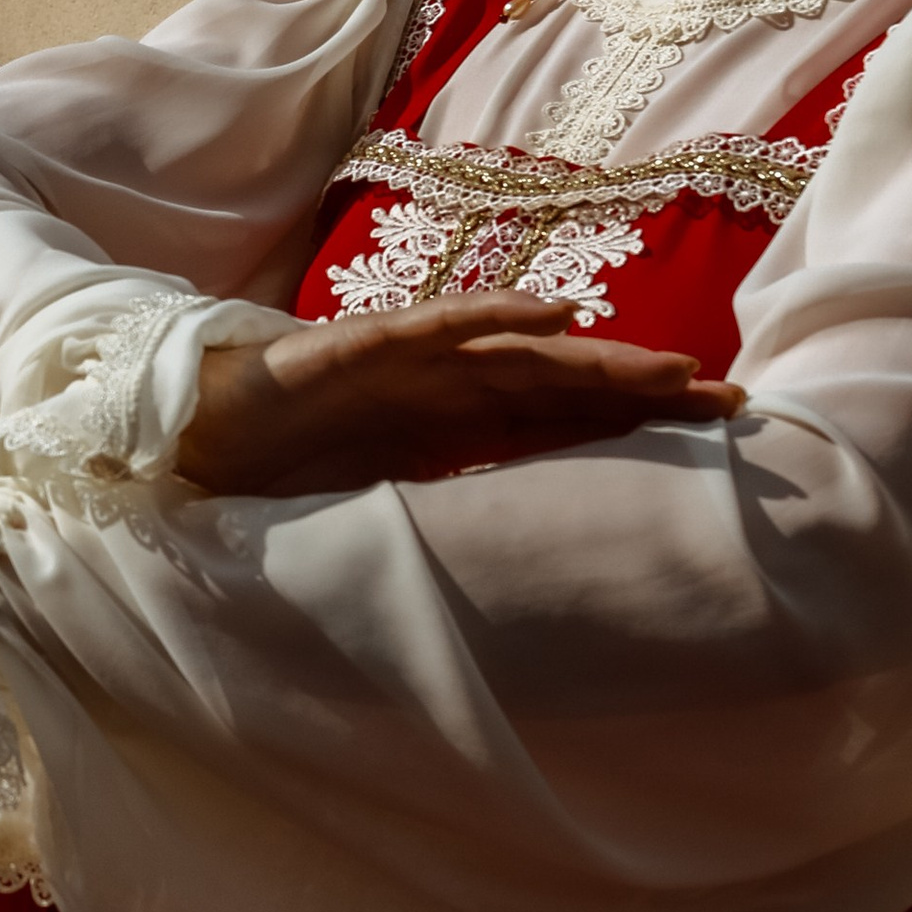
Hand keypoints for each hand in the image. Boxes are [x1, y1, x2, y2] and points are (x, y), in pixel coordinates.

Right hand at [176, 292, 743, 495]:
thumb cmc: (267, 479)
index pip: (553, 424)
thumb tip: (515, 596)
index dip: (628, 428)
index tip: (713, 446)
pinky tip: (552, 315)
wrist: (180, 441)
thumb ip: (438, 528)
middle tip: (730, 406)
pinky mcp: (354, 346)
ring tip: (667, 369)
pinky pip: (433, 325)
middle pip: (556, 385)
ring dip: (593, 357)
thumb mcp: (373, 517)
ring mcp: (400, 361)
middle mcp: (435, 387)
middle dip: (639, 391)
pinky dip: (492, 315)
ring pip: (515, 351)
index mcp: (443, 429)